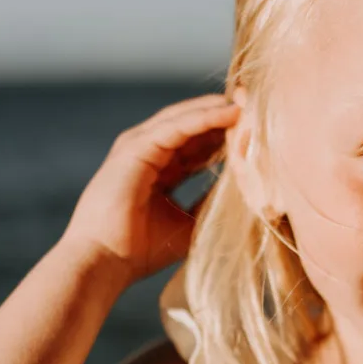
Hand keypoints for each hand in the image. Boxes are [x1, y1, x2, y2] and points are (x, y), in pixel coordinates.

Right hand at [59, 93, 241, 279]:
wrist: (104, 261)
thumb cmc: (140, 250)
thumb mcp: (188, 223)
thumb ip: (210, 203)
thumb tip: (244, 190)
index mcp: (158, 168)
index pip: (196, 143)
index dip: (225, 135)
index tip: (257, 130)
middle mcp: (147, 152)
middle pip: (192, 125)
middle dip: (224, 115)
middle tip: (258, 106)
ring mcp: (138, 146)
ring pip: (185, 118)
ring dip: (217, 109)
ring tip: (248, 102)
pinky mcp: (135, 147)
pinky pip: (175, 127)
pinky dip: (203, 118)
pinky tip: (228, 112)